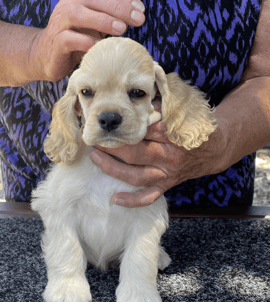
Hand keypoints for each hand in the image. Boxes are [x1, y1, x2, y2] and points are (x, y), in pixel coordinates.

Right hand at [28, 0, 145, 81]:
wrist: (47, 56)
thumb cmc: (76, 40)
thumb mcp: (94, 26)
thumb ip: (109, 18)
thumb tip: (136, 15)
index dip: (122, 0)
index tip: (141, 9)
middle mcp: (69, 5)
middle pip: (94, 0)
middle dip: (118, 7)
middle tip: (138, 18)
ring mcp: (60, 23)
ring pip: (79, 14)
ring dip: (102, 20)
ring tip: (121, 28)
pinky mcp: (57, 41)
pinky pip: (70, 39)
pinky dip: (86, 41)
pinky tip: (100, 46)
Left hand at [89, 109, 225, 207]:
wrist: (214, 149)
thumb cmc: (193, 126)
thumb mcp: (181, 110)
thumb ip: (160, 104)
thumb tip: (136, 94)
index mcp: (173, 135)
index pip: (143, 130)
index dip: (123, 126)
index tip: (107, 121)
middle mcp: (170, 156)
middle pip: (135, 153)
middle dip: (112, 147)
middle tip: (96, 139)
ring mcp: (167, 174)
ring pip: (136, 176)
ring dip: (113, 169)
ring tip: (96, 158)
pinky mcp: (167, 185)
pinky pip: (149, 197)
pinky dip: (132, 201)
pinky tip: (115, 199)